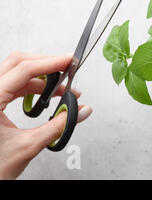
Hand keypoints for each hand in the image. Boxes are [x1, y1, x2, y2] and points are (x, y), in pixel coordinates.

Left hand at [0, 52, 92, 179]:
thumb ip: (59, 126)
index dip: (50, 63)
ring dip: (42, 76)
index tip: (69, 62)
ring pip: (16, 71)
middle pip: (18, 62)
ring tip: (62, 88)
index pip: (24, 70)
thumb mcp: (28, 146)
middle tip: (68, 68)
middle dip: (46, 63)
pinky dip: (33, 85)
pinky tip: (47, 94)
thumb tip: (81, 111)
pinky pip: (14, 84)